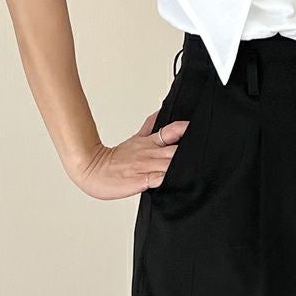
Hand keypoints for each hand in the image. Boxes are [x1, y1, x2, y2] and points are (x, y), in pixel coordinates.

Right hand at [70, 109, 190, 199]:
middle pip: (176, 149)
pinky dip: (166, 179)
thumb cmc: (115, 159)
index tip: (197, 129)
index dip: (186, 130)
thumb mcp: (135, 138)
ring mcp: (146, 167)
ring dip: (181, 165)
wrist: (92, 169)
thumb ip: (150, 127)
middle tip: (203, 151)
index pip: (172, 131)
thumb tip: (161, 114)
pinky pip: (157, 179)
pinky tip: (174, 180)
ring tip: (195, 166)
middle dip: (190, 151)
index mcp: (150, 142)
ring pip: (170, 164)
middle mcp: (150, 153)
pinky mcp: (140, 181)